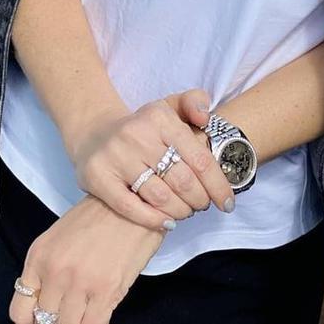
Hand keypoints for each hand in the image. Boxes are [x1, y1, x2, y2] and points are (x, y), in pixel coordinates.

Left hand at [8, 193, 163, 323]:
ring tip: (85, 308)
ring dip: (76, 320)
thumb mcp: (59, 237)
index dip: (31, 321)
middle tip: (69, 308)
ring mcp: (80, 283)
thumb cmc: (97, 217)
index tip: (40, 319)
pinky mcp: (106, 290)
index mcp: (39, 257)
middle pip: (45, 321)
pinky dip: (93, 323)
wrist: (131, 201)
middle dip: (56, 319)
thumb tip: (42, 305)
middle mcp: (55, 272)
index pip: (20, 311)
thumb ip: (45, 270)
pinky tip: (97, 311)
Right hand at [67, 88, 233, 229]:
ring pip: (160, 197)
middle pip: (183, 181)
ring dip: (180, 211)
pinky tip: (167, 222)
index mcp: (160, 117)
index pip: (199, 158)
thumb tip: (205, 117)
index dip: (218, 185)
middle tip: (202, 205)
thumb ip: (195, 102)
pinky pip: (131, 208)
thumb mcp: (170, 106)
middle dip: (200, 200)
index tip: (227, 203)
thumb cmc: (144, 126)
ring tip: (186, 211)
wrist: (95, 133)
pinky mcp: (98, 177)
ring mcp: (116, 156)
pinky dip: (154, 220)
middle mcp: (137, 134)